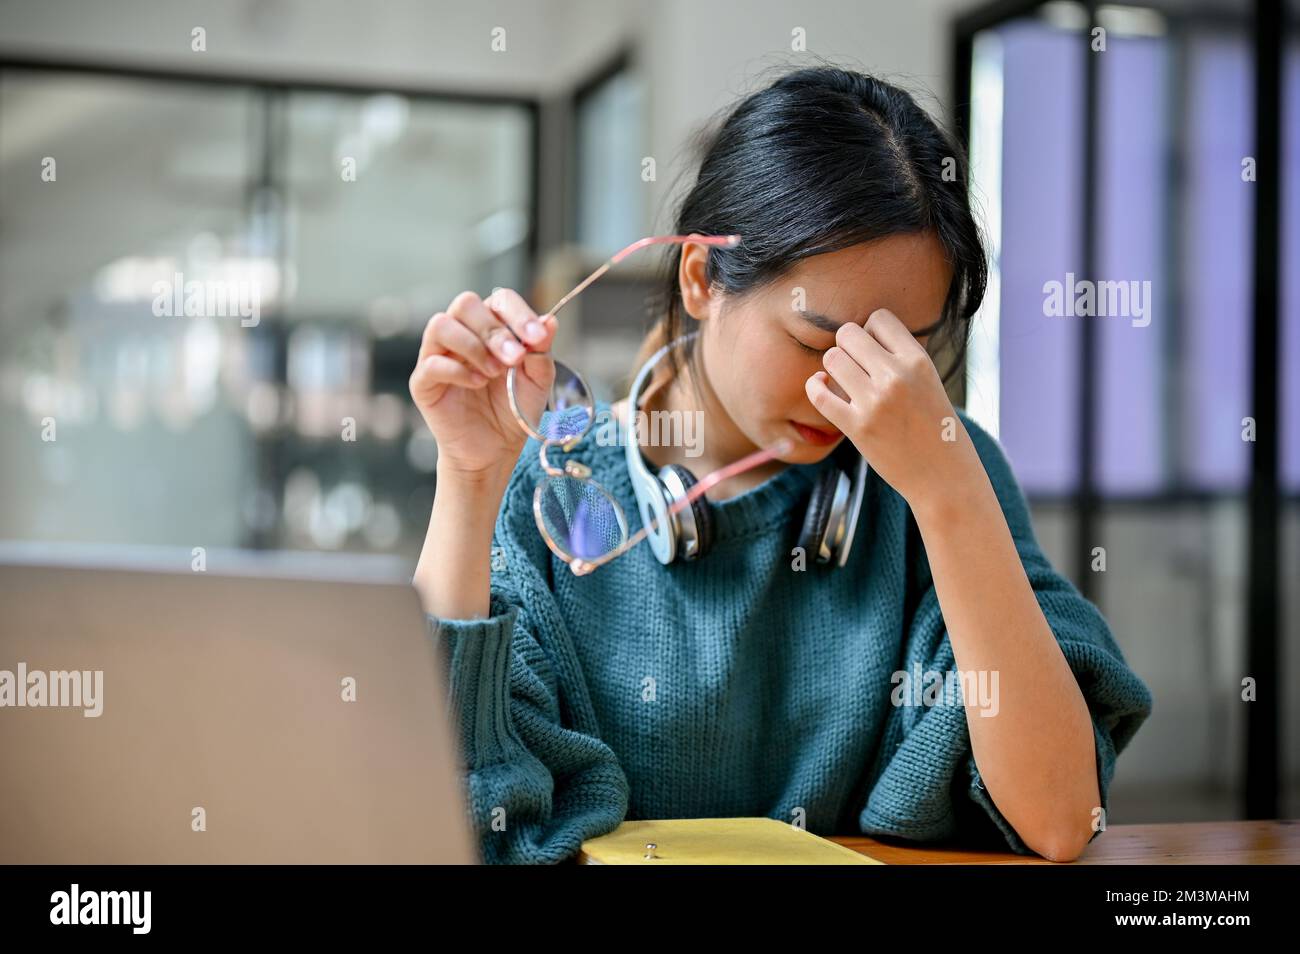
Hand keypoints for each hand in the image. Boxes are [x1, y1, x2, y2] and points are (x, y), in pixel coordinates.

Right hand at [409, 288, 557, 481]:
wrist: (496, 450)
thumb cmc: (515, 409)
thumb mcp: (537, 381)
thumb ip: (541, 352)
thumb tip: (550, 320)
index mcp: (492, 326)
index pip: (499, 299)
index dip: (518, 313)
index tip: (537, 336)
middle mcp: (462, 333)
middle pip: (465, 304)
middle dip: (494, 329)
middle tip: (514, 358)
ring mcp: (438, 355)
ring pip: (441, 325)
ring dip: (473, 346)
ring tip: (494, 372)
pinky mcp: (424, 382)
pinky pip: (431, 363)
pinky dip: (457, 371)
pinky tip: (477, 384)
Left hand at [804, 308, 981, 507]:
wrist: (945, 476)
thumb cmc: (937, 428)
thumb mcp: (929, 381)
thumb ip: (900, 357)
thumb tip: (861, 335)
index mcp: (918, 360)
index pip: (878, 319)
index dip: (870, 332)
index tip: (873, 352)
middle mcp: (896, 376)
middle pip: (848, 334)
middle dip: (846, 347)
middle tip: (855, 367)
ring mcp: (875, 402)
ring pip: (831, 359)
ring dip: (832, 368)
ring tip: (843, 381)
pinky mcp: (857, 427)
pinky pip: (819, 394)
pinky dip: (815, 387)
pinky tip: (822, 388)